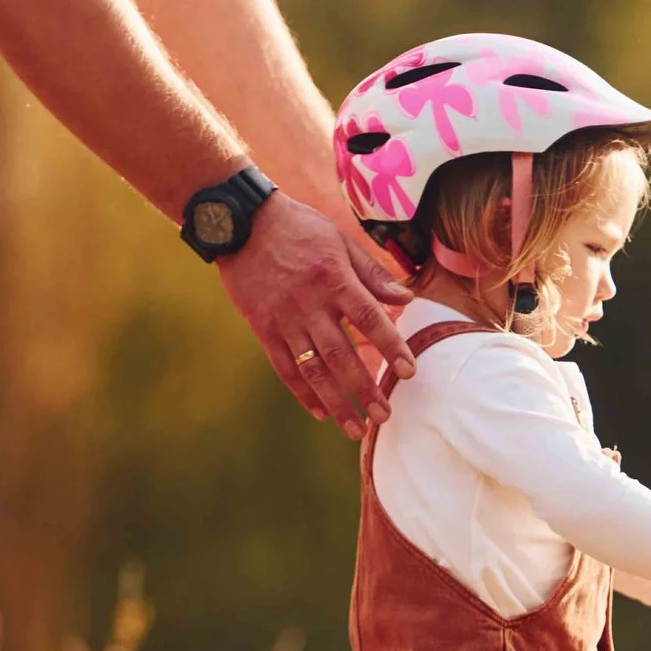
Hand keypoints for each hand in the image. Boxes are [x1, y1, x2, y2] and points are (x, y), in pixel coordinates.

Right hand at [216, 193, 417, 438]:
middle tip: (385, 416)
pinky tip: (320, 412)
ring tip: (356, 428)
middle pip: (342, 354)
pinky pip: (284, 367)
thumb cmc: (298, 228)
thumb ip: (373, 274)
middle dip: (365, 389)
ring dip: (336, 402)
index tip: (410, 371)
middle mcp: (310, 304)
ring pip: (313, 369)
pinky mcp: (262, 328)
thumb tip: (406, 299)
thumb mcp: (340, 240)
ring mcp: (284, 319)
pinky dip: (302, 392)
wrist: (240, 222)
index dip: (391, 347)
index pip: (369, 319)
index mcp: (334, 279)